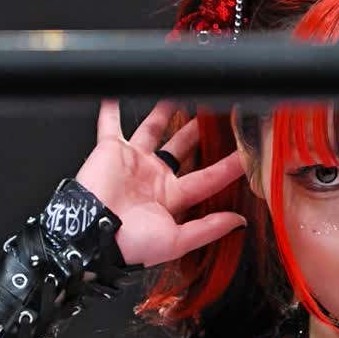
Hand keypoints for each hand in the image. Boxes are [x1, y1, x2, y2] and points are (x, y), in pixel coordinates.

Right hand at [74, 100, 247, 268]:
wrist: (93, 236)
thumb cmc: (130, 245)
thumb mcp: (177, 241)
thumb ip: (208, 229)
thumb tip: (238, 221)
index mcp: (171, 198)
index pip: (207, 178)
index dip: (227, 166)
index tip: (246, 153)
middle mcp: (155, 177)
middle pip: (182, 148)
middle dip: (196, 132)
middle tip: (213, 115)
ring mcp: (134, 161)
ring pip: (154, 129)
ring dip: (164, 112)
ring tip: (180, 93)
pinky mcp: (111, 149)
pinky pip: (110, 123)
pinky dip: (111, 108)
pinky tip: (116, 92)